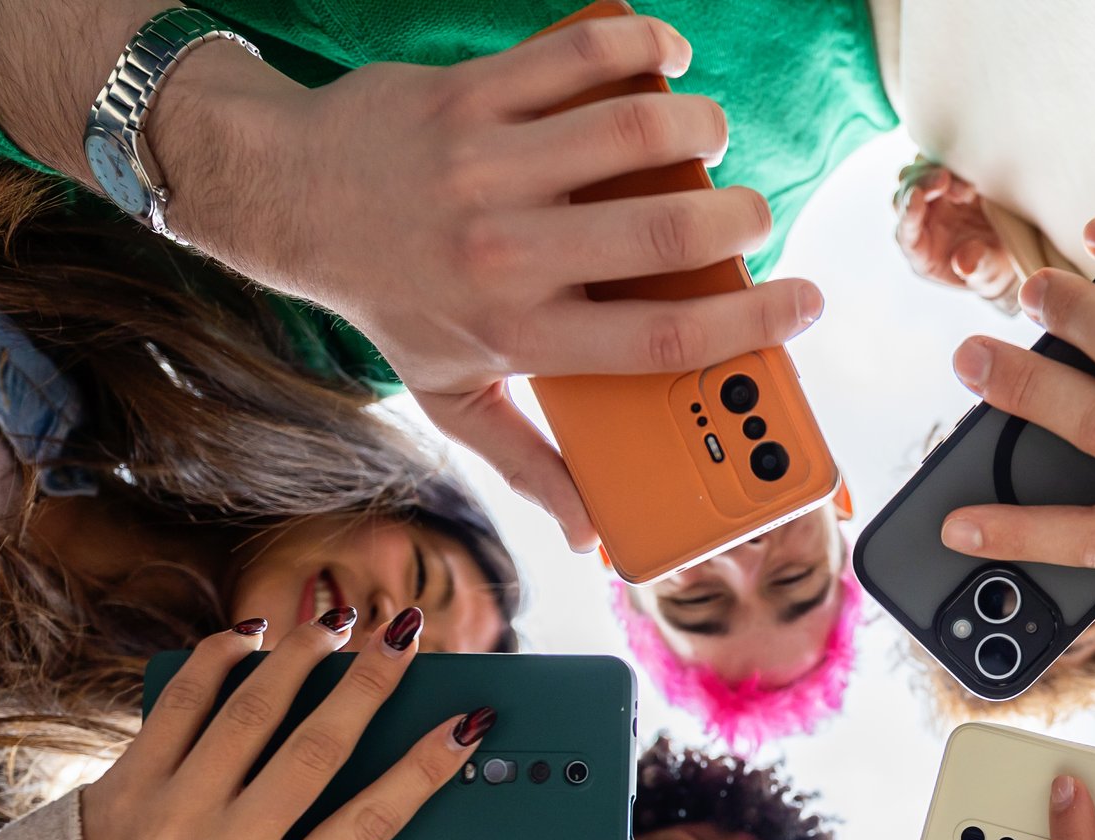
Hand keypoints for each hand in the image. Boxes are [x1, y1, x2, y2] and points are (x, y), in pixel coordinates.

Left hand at [79, 611, 485, 839]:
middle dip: (369, 686)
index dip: (422, 773)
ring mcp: (174, 809)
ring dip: (301, 658)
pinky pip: (181, 701)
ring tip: (336, 626)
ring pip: (249, 713)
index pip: (366, 828)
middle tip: (405, 636)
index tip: (463, 726)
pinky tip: (251, 635)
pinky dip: (218, 658)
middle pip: (314, 753)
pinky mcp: (130, 774)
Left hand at [153, 12, 822, 550]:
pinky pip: (576, 61)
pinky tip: (663, 60)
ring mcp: (490, 169)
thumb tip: (593, 536)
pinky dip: (637, 49)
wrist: (288, 200)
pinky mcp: (472, 96)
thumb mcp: (451, 396)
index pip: (661, 339)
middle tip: (754, 215)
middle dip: (741, 218)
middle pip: (666, 235)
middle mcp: (508, 254)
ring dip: (697, 126)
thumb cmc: (387, 299)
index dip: (751, 325)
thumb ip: (528, 462)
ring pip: (631, 133)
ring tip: (709, 137)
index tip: (806, 303)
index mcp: (521, 334)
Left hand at [893, 160, 1020, 310]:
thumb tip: (964, 264)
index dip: (909, 213)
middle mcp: (920, 223)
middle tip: (946, 179)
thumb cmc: (993, 268)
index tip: (917, 195)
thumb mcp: (990, 274)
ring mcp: (931, 200)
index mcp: (922, 253)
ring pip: (916, 174)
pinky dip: (948, 160)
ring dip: (934, 170)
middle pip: (905, 195)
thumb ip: (978, 268)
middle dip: (922, 184)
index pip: (905, 232)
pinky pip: (936, 162)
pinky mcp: (946, 181)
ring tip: (968, 187)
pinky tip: (968, 167)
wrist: (1006, 250)